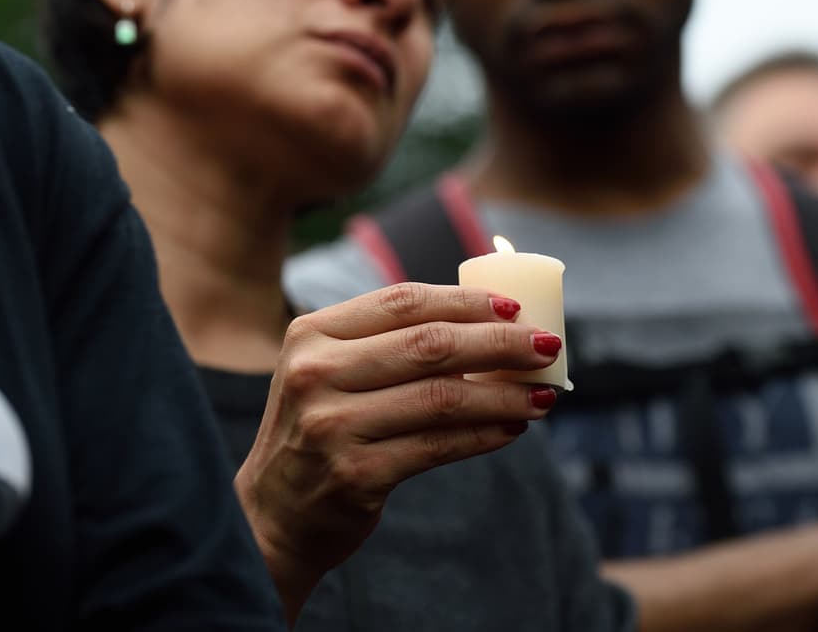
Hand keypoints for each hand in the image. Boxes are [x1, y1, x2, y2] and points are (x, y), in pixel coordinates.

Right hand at [235, 282, 561, 620]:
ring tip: (543, 396)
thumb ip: (385, 346)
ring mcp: (333, 425)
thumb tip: (488, 325)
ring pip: (443, 397)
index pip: (402, 302)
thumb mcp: (328, 374)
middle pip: (430, 345)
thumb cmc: (316, 432)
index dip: (466, 301)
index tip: (515, 308)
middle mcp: (316, 374)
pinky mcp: (356, 474)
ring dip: (504, 394)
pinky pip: (440, 446)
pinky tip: (513, 428)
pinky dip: (486, 434)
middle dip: (500, 343)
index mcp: (311, 335)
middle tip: (547, 346)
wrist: (270, 517)